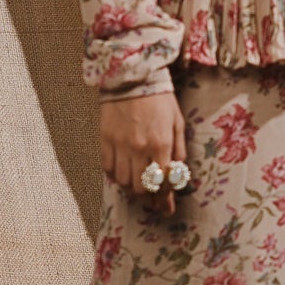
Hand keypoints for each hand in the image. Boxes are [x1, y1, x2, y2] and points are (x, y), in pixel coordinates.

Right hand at [99, 89, 187, 210]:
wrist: (132, 77)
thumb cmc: (159, 99)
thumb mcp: (177, 122)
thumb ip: (178, 149)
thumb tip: (177, 173)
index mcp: (161, 144)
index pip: (163, 181)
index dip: (165, 198)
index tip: (166, 207)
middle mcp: (140, 148)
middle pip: (141, 187)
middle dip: (148, 197)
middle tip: (151, 200)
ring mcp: (120, 145)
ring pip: (123, 181)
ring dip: (131, 189)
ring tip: (137, 188)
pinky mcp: (105, 139)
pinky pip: (107, 168)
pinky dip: (115, 176)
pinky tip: (121, 175)